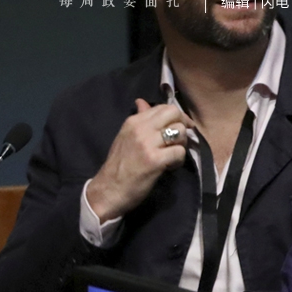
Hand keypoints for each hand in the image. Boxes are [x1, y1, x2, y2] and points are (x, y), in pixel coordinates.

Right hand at [87, 99, 192, 220]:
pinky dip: (179, 160)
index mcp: (133, 121)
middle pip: (174, 113)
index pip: (163, 107)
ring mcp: (147, 144)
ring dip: (182, 145)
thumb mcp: (126, 137)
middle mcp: (140, 128)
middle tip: (180, 141)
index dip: (177, 117)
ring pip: (180, 132)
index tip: (180, 127)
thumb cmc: (119, 165)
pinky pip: (179, 152)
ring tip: (172, 156)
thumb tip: (142, 101)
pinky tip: (170, 167)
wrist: (108, 190)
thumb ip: (139, 119)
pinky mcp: (155, 160)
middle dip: (183, 125)